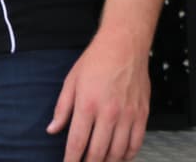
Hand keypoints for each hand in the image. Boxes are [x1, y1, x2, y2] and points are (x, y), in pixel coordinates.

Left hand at [47, 31, 150, 161]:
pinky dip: (127, 155)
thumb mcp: (71, 81)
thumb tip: (53, 129)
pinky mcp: (142, 115)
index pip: (77, 142)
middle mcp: (109, 113)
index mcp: (87, 104)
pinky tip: (120, 157)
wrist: (124, 45)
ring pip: (118, 152)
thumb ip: (62, 108)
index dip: (72, 159)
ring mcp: (128, 115)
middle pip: (98, 151)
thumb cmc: (96, 60)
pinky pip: (136, 143)